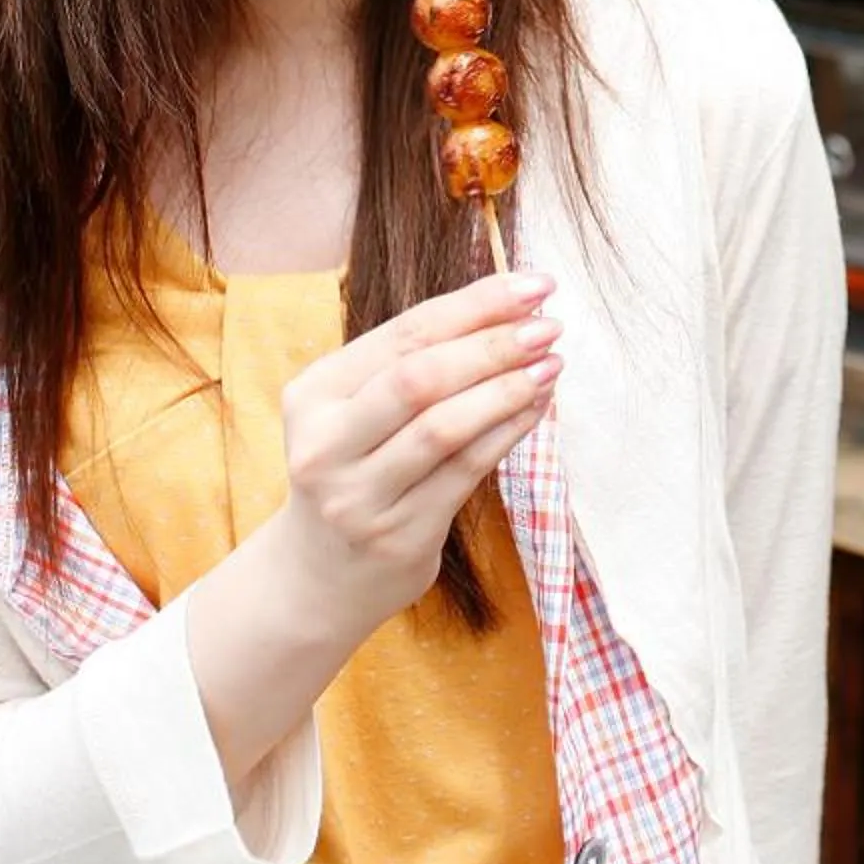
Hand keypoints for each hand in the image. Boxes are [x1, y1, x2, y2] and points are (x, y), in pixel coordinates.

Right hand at [265, 270, 559, 641]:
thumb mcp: (355, 412)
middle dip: (493, 344)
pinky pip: (465, 472)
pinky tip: (537, 407)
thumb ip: (412, 362)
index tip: (533, 285)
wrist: (317, 578)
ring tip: (552, 363)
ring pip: (444, 428)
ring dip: (507, 389)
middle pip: (419, 379)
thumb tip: (510, 304)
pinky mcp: (399, 537)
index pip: (403, 334)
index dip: (475, 304)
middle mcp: (326, 446)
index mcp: (312, 396)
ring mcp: (359, 497)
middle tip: (549, 324)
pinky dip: (508, 432)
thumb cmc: (355, 470)